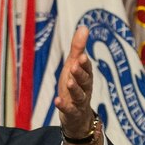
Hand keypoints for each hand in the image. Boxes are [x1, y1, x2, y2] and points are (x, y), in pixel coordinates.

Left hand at [54, 26, 100, 144]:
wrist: (77, 117)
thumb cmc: (74, 87)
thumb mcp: (74, 67)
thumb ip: (78, 49)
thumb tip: (84, 27)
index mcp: (86, 76)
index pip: (87, 69)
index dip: (85, 63)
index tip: (82, 56)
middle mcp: (85, 89)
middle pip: (85, 81)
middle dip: (80, 74)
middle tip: (75, 66)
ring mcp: (79, 102)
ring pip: (79, 95)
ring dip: (74, 88)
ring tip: (68, 82)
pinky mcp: (72, 113)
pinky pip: (69, 110)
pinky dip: (63, 106)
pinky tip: (57, 101)